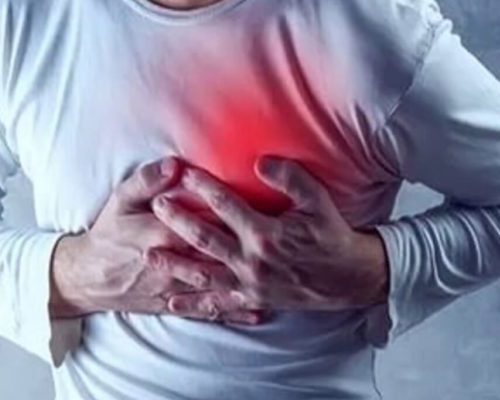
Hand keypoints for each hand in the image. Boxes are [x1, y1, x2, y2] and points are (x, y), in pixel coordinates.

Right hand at [49, 156, 262, 324]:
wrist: (88, 277)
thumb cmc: (107, 235)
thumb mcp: (120, 201)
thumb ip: (146, 181)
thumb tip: (174, 164)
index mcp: (165, 234)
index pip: (207, 220)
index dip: (234, 212)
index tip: (261, 203)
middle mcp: (176, 264)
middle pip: (221, 253)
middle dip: (250, 248)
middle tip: (283, 241)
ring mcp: (176, 288)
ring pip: (219, 284)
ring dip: (249, 281)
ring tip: (281, 276)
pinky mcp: (174, 304)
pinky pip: (208, 309)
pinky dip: (233, 311)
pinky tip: (259, 311)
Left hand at [151, 155, 387, 314]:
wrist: (350, 277)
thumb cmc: (332, 235)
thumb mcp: (318, 201)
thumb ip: (290, 178)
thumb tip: (260, 161)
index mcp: (267, 233)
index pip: (226, 206)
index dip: (203, 187)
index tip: (183, 172)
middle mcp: (253, 261)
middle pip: (205, 239)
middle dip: (178, 221)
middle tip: (156, 206)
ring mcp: (250, 284)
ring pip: (204, 274)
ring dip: (175, 264)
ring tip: (149, 254)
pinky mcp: (252, 300)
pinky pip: (218, 304)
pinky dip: (194, 305)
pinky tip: (171, 302)